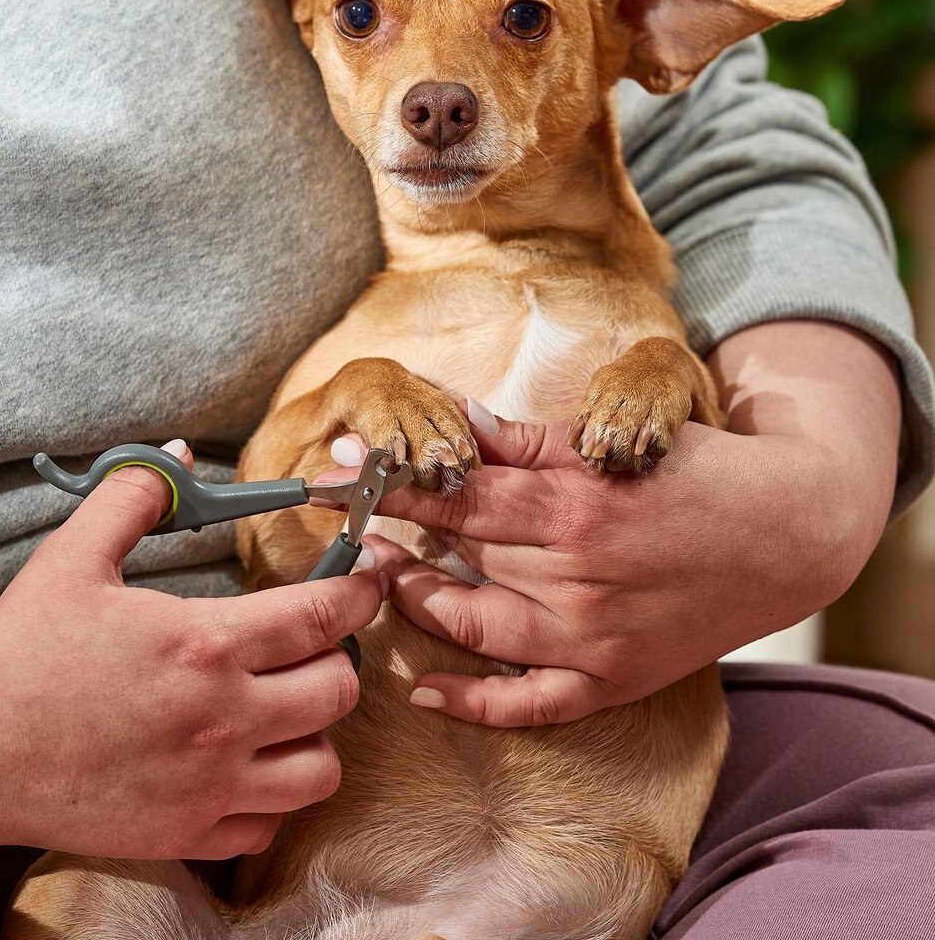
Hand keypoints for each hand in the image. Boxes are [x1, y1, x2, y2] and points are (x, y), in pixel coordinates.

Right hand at [0, 445, 385, 863]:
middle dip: (339, 659)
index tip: (366, 581)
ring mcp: (209, 784)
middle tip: (313, 645)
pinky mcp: (185, 834)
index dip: (358, 592)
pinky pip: (268, 828)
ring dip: (316, 735)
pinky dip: (272, 800)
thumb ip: (135, 496)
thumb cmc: (20, 651)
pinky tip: (247, 769)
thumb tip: (181, 453)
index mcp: (205, 642)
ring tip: (288, 710)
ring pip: (320, 770)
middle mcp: (223, 718)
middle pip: (337, 691)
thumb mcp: (72, 555)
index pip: (321, 615)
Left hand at [320, 322, 900, 726]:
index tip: (340, 474)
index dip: (392, 483)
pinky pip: (531, 703)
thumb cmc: (694, 475)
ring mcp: (592, 638)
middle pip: (460, 555)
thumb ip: (525, 441)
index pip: (457, 495)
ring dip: (418, 603)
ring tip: (383, 577)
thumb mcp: (611, 442)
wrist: (788, 535)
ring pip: (475, 626)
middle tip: (351, 522)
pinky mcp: (612, 679)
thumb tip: (455, 423)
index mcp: (573, 507)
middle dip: (396, 533)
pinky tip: (425, 692)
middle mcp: (576, 577)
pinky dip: (474, 705)